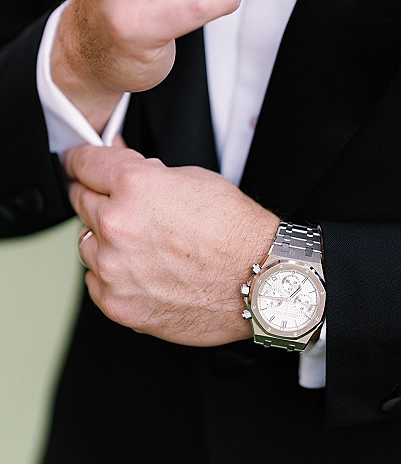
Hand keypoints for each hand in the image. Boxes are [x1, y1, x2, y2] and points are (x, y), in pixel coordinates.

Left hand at [65, 144, 279, 345]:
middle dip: (96, 196)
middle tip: (121, 203)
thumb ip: (146, 171)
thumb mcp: (193, 178)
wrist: (259, 280)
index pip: (84, 164)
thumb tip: (120, 162)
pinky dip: (111, 273)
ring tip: (142, 242)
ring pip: (85, 243)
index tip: (78, 164)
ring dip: (104, 238)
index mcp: (133, 187)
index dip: (81, 160)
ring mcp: (113, 268)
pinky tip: (141, 268)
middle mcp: (116, 226)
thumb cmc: (235, 231)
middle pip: (80, 201)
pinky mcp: (117, 303)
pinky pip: (95, 281)